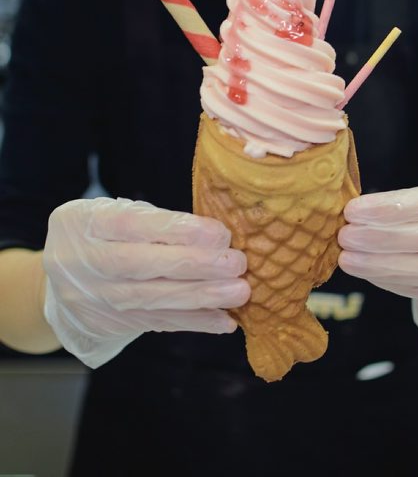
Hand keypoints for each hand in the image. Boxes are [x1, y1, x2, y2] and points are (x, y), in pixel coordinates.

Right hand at [43, 197, 249, 367]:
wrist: (59, 282)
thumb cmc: (101, 235)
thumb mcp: (112, 214)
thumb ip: (153, 222)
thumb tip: (215, 237)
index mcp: (85, 222)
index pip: (132, 224)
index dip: (176, 229)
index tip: (218, 233)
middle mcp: (84, 261)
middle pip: (142, 265)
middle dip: (194, 265)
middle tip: (236, 263)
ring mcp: (96, 297)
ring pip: (152, 299)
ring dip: (201, 297)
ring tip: (239, 292)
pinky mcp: (112, 323)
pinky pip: (157, 322)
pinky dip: (193, 322)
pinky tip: (224, 319)